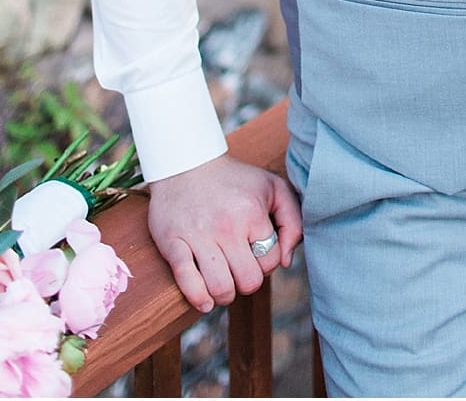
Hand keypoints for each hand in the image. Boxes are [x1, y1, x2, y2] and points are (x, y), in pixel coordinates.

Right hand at [147, 154, 301, 312]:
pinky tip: (205, 300)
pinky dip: (198, 298)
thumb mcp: (274, 189)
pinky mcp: (172, 244)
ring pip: (220, 287)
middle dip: (248, 283)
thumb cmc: (235, 180)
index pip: (270, 260)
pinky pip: (187, 281)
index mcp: (252, 213)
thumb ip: (292, 222)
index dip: (269, 263)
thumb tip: (287, 262)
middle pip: (247, 280)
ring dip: (225, 295)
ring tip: (224, 285)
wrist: (187, 165)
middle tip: (242, 273)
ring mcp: (197, 237)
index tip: (259, 254)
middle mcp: (226, 227)